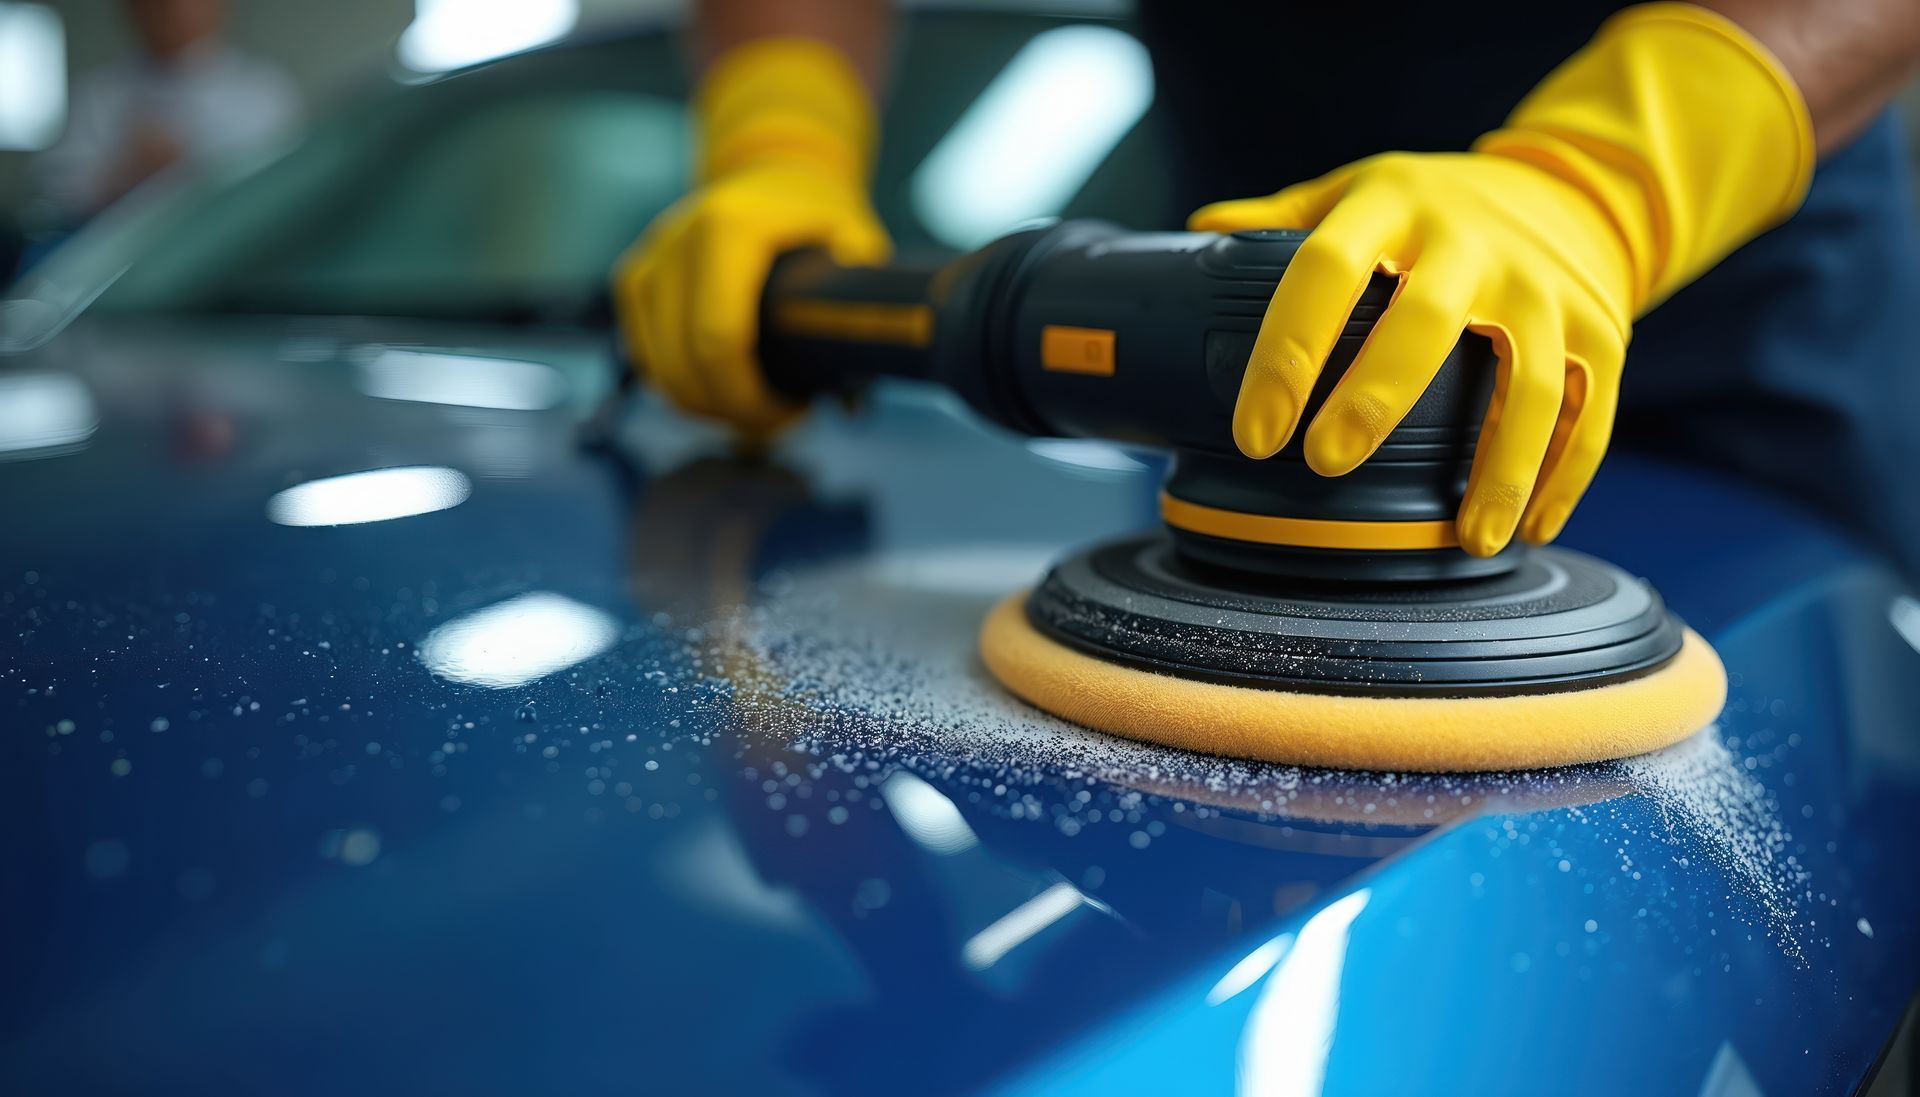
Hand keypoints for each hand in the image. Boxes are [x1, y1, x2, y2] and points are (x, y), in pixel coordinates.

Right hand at [611, 37, 886, 440]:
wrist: (775, 167)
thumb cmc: (819, 213)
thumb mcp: (857, 241)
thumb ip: (863, 307)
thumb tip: (852, 400)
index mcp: (730, 228)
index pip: (719, 340)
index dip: (750, 398)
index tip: (792, 413)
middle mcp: (678, 239)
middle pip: (683, 364)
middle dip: (730, 411)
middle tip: (780, 422)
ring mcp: (650, 257)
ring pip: (656, 368)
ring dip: (703, 405)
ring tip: (754, 409)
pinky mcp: (636, 277)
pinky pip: (643, 354)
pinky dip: (677, 385)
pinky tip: (720, 393)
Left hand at [1191, 3, 1813, 556]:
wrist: (1569, 189)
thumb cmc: (1429, 211)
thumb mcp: (1356, 193)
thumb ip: (1282, 219)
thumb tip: (1198, 233)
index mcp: (1392, 205)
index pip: (1326, 269)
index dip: (1287, 350)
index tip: (1254, 434)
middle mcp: (1473, 241)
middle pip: (1428, 319)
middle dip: (1378, 395)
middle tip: (1327, 464)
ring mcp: (1545, 286)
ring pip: (1529, 382)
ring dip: (1502, 467)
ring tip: (1467, 541)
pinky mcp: (1602, 328)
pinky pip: (1589, 412)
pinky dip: (1564, 475)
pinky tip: (1531, 530)